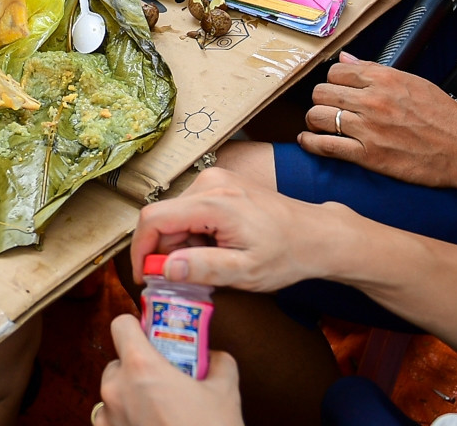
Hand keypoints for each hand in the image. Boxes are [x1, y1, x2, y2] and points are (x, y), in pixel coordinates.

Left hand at [96, 315, 241, 425]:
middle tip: (163, 377)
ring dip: (130, 395)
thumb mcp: (226, 392)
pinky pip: (111, 420)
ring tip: (158, 408)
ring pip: (112, 393)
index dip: (136, 325)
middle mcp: (116, 390)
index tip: (151, 334)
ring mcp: (108, 419)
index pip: (120, 325)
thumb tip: (214, 356)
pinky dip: (125, 420)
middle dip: (138, 367)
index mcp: (141, 368)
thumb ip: (219, 363)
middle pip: (117, 362)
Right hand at [128, 167, 335, 294]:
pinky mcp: (219, 183)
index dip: (140, 250)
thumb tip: (163, 268)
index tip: (144, 277)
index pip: (153, 219)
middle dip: (167, 251)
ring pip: (174, 215)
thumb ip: (203, 269)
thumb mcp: (246, 272)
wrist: (316, 234)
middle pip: (163, 218)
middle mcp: (209, 182)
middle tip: (190, 277)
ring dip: (182, 244)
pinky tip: (218, 247)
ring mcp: (214, 178)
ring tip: (213, 262)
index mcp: (213, 202)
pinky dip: (194, 233)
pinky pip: (189, 209)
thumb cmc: (286, 254)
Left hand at [301, 53, 456, 189]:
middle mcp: (373, 100)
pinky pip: (325, 145)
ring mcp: (369, 128)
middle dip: (322, 100)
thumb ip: (376, 70)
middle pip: (322, 92)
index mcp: (385, 79)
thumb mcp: (415, 83)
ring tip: (321, 125)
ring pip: (318, 116)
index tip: (337, 90)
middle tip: (329, 108)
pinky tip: (309, 142)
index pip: (336, 71)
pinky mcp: (368, 155)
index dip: (334, 81)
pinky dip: (311, 143)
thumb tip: (345, 59)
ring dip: (316, 121)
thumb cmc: (446, 118)